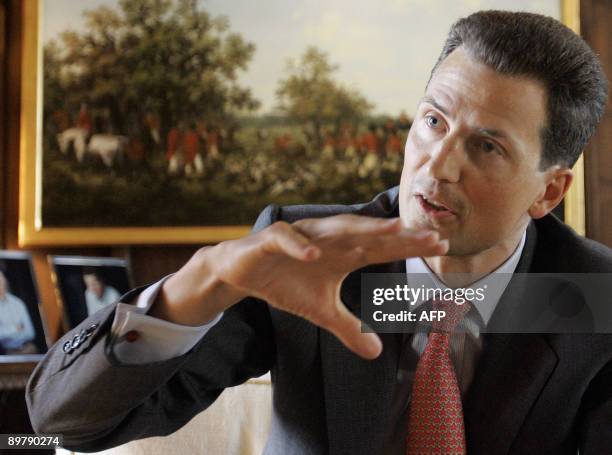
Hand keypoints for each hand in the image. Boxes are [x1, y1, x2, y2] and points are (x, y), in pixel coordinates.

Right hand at [158, 215, 447, 358]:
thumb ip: (348, 328)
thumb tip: (376, 353)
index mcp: (343, 253)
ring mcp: (302, 237)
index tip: (439, 246)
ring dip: (361, 229)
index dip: (408, 246)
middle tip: (429, 236)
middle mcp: (328, 240)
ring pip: (334, 229)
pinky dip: (299, 247)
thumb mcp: (320, 312)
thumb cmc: (286, 283)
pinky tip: (314, 257)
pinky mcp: (272, 240)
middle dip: (397, 235)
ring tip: (390, 230)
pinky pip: (287, 240)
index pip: (381, 248)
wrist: (244, 272)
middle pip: (367, 235)